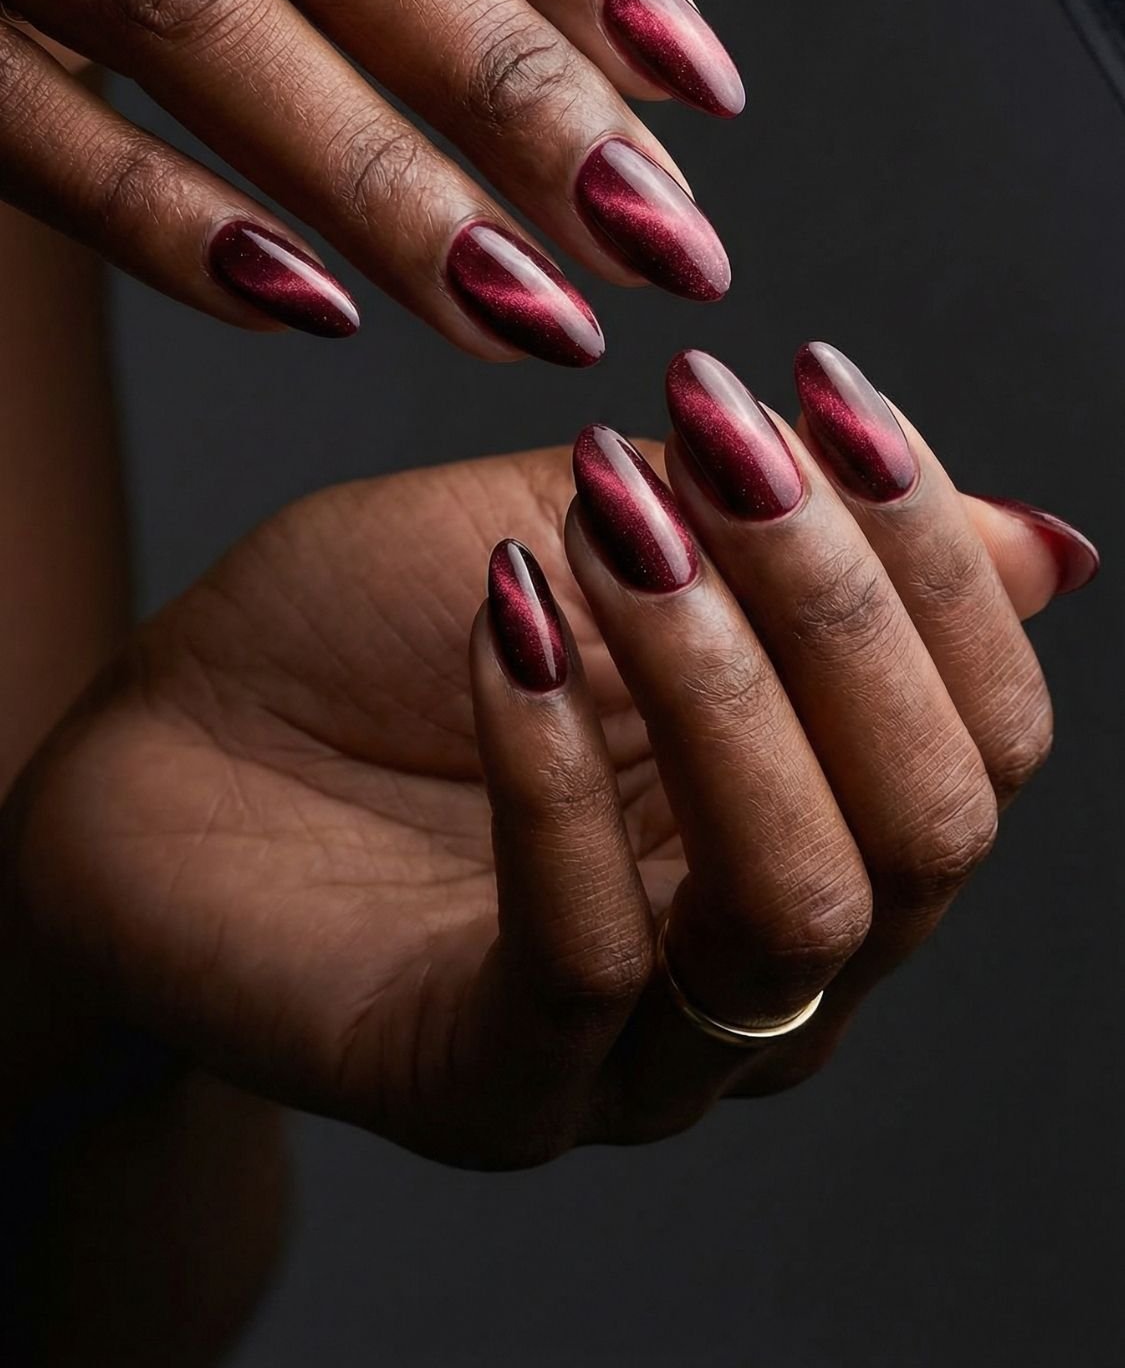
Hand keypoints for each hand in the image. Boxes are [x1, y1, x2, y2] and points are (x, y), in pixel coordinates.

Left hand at [4, 344, 1094, 1166]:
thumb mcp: (592, 534)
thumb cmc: (376, 633)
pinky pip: (588, 957)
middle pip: (929, 828)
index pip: (985, 735)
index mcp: (819, 821)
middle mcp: (768, 964)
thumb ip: (786, 541)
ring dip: (720, 680)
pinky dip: (560, 769)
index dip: (937, 561)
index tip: (825, 387)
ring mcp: (642, 1054)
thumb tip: (1049, 547)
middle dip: (841, 608)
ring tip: (604, 523)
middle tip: (718, 448)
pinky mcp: (491, 1092)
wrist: (163, 747)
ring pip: (796, 906)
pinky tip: (505, 623)